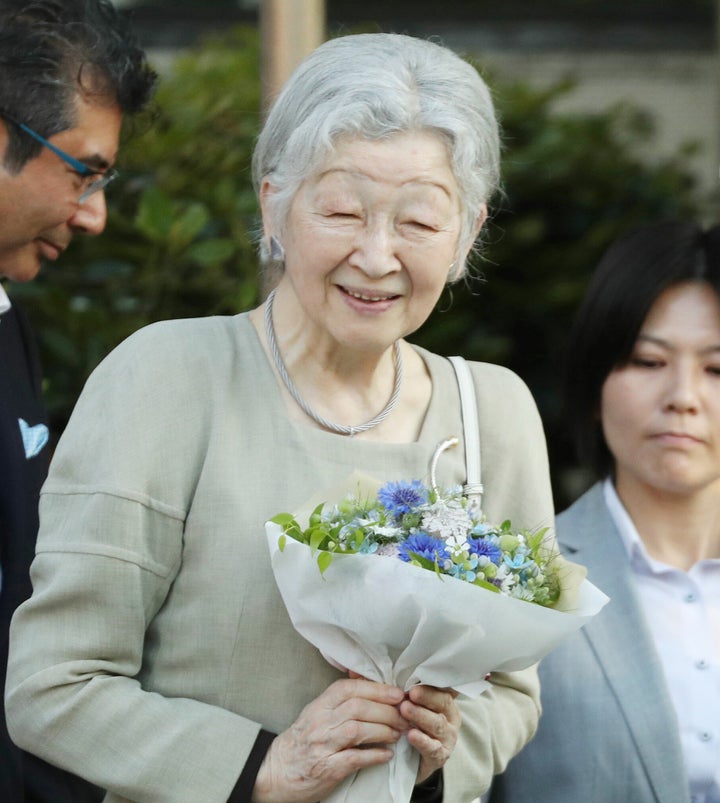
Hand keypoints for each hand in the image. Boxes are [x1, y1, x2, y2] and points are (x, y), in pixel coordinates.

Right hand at [251, 677, 406, 802]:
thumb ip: (338, 698)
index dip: (376, 689)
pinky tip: (387, 754)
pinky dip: (374, 755)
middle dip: (386, 711)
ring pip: (357, 730)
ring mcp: (322, 745)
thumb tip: (363, 677)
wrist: (276, 771)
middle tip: (404, 715)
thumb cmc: (302, 740)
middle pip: (358, 708)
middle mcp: (320, 722)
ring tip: (397, 733)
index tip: (396, 693)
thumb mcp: (316, 712)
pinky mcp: (326, 768)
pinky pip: (354, 758)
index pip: (349, 689)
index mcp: (319, 705)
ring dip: (383, 730)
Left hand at [401, 685, 460, 783]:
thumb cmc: (410, 724)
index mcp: (445, 701)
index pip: (444, 687)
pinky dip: (422, 741)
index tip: (422, 676)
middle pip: (443, 703)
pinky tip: (411, 735)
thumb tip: (396, 675)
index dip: (435, 682)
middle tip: (412, 692)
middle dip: (427, 696)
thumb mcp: (412, 705)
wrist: (409, 761)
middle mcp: (451, 717)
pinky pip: (433, 748)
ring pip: (438, 724)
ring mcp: (448, 738)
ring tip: (405, 709)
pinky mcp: (441, 757)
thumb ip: (409, 692)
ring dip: (421, 716)